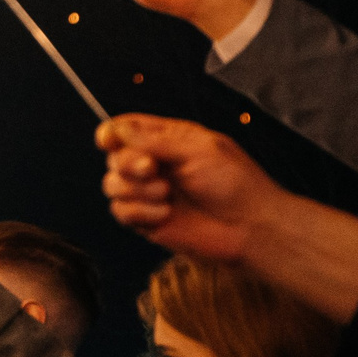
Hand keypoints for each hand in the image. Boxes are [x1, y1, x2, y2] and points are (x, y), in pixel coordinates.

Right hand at [96, 114, 286, 263]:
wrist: (248, 226)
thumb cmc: (235, 182)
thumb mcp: (198, 150)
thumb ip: (155, 140)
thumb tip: (117, 130)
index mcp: (167, 140)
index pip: (125, 130)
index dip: (111, 134)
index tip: (109, 141)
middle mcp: (154, 165)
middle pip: (114, 157)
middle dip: (128, 163)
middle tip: (152, 169)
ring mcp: (149, 193)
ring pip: (112, 185)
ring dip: (136, 190)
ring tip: (166, 195)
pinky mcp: (146, 220)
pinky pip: (121, 211)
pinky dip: (140, 212)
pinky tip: (165, 214)